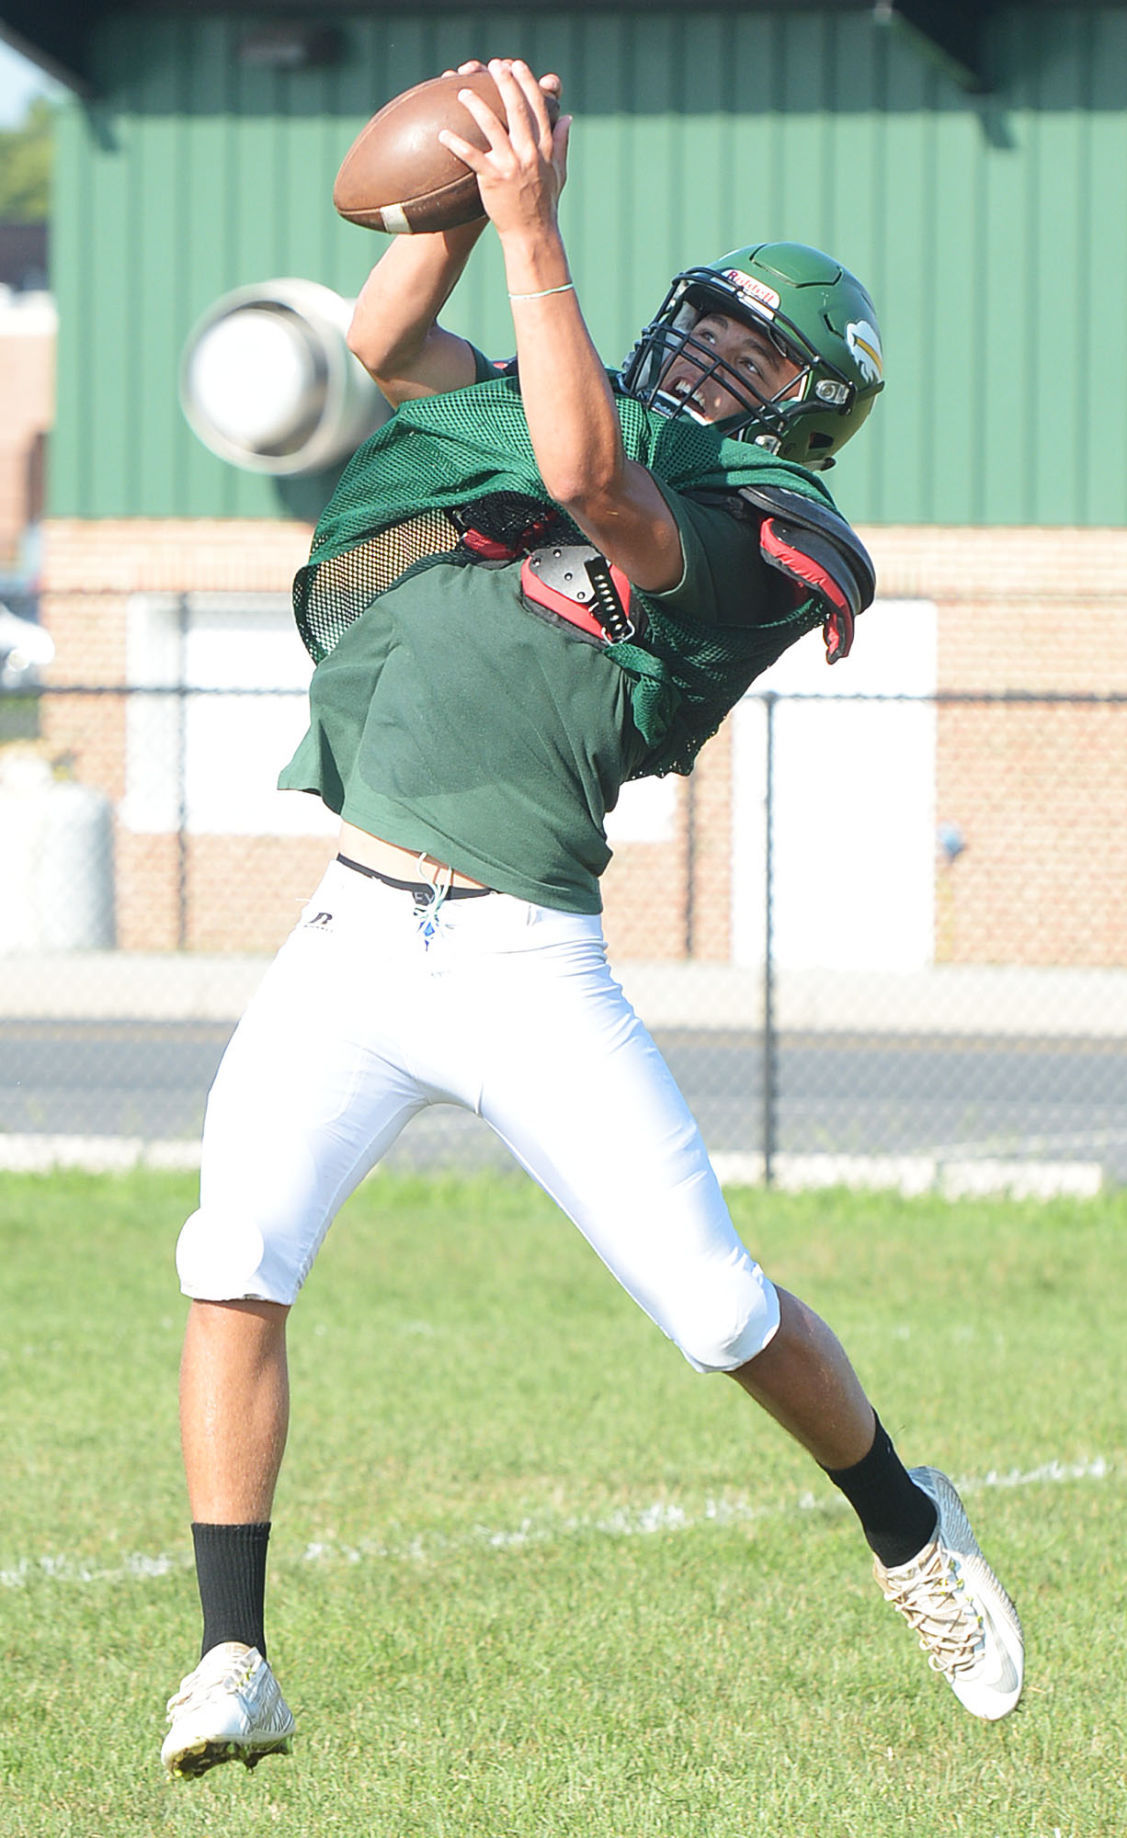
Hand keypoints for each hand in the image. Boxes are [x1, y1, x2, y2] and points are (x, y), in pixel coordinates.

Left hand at [438, 58, 570, 240]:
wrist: (533, 234)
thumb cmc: (545, 204)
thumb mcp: (560, 172)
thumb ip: (561, 143)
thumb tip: (567, 117)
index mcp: (544, 148)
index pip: (538, 108)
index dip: (528, 83)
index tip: (518, 66)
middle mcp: (529, 152)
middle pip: (517, 109)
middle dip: (505, 82)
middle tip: (494, 65)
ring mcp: (511, 165)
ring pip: (492, 126)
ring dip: (476, 106)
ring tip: (463, 92)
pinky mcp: (494, 179)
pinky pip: (472, 157)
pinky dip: (457, 145)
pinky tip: (443, 135)